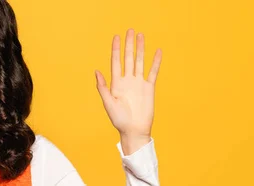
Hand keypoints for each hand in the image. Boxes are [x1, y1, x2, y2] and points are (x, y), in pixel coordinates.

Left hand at [95, 29, 162, 153]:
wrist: (134, 130)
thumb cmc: (118, 119)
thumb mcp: (108, 103)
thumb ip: (102, 87)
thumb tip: (96, 71)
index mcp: (116, 83)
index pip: (115, 61)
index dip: (115, 49)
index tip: (116, 37)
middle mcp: (127, 80)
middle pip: (128, 58)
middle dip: (128, 44)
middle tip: (130, 30)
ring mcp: (138, 83)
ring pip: (140, 62)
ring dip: (141, 49)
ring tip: (141, 36)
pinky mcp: (149, 88)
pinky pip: (153, 72)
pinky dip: (155, 62)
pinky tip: (157, 51)